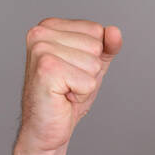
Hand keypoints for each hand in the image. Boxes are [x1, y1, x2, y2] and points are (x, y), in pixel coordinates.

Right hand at [19, 18, 122, 152]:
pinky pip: (88, 82)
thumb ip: (106, 46)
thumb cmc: (66, 96)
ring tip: (64, 90)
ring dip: (84, 84)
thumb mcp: (93, 66)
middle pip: (96, 46)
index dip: (93, 56)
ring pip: (93, 64)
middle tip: (67, 83)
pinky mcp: (46, 70)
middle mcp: (40, 33)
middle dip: (89, 71)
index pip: (97, 30)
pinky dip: (80, 95)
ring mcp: (41, 49)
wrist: (46, 128)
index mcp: (49, 26)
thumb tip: (114, 31)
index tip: (72, 70)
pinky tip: (62, 97)